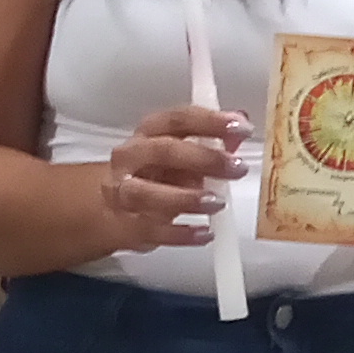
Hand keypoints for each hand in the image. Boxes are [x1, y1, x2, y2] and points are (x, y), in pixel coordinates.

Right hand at [96, 98, 242, 250]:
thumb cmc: (155, 173)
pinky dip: (181, 233)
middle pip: (163, 151)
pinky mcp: (127, 225)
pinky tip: (205, 233)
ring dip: (186, 198)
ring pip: (148, 193)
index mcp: (150, 132)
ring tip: (217, 203)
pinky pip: (152, 230)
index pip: (178, 119)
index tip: (241, 127)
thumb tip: (241, 126)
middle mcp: (133, 157)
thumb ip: (213, 140)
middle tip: (236, 168)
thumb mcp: (184, 151)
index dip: (210, 121)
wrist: (112, 206)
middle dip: (204, 159)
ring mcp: (124, 191)